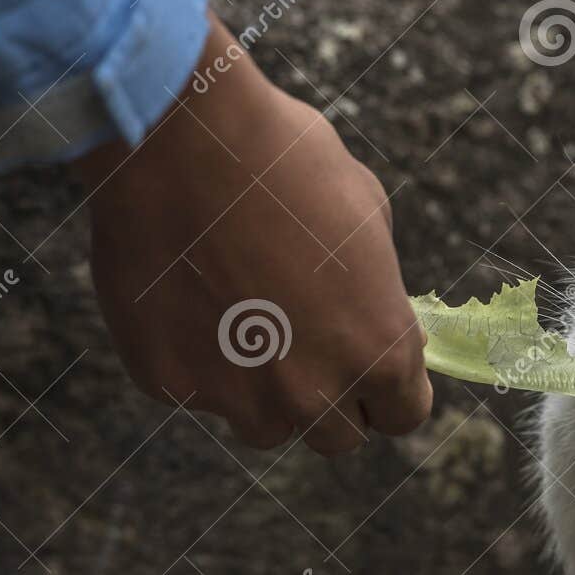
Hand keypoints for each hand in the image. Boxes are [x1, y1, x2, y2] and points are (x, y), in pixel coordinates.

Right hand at [74, 14, 432, 453]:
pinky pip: (194, 390)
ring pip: (264, 425)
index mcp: (381, 353)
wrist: (180, 139)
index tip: (374, 369)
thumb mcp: (367, 218)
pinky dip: (194, 358)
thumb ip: (377, 289)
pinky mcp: (171, 384)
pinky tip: (185, 294)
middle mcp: (315, 393)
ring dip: (262, 392)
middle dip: (329, 398)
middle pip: (337, 436)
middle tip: (306, 346)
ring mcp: (239, 397)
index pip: (403, 414)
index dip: (391, 391)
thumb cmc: (286, 162)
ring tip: (242, 319)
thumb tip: (379, 314)